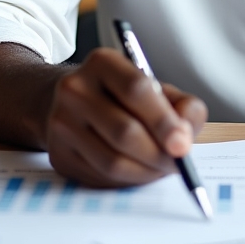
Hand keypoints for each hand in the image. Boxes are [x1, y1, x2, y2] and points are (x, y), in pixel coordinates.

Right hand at [44, 47, 207, 187]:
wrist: (72, 102)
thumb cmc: (122, 95)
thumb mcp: (155, 87)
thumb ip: (181, 104)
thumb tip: (186, 133)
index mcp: (102, 62)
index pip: (136, 89)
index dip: (164, 120)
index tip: (183, 144)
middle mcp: (75, 89)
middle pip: (124, 131)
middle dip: (159, 154)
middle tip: (179, 163)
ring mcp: (61, 123)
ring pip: (112, 161)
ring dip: (147, 172)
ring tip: (163, 168)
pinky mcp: (58, 154)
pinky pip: (100, 177)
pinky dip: (128, 180)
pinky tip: (140, 171)